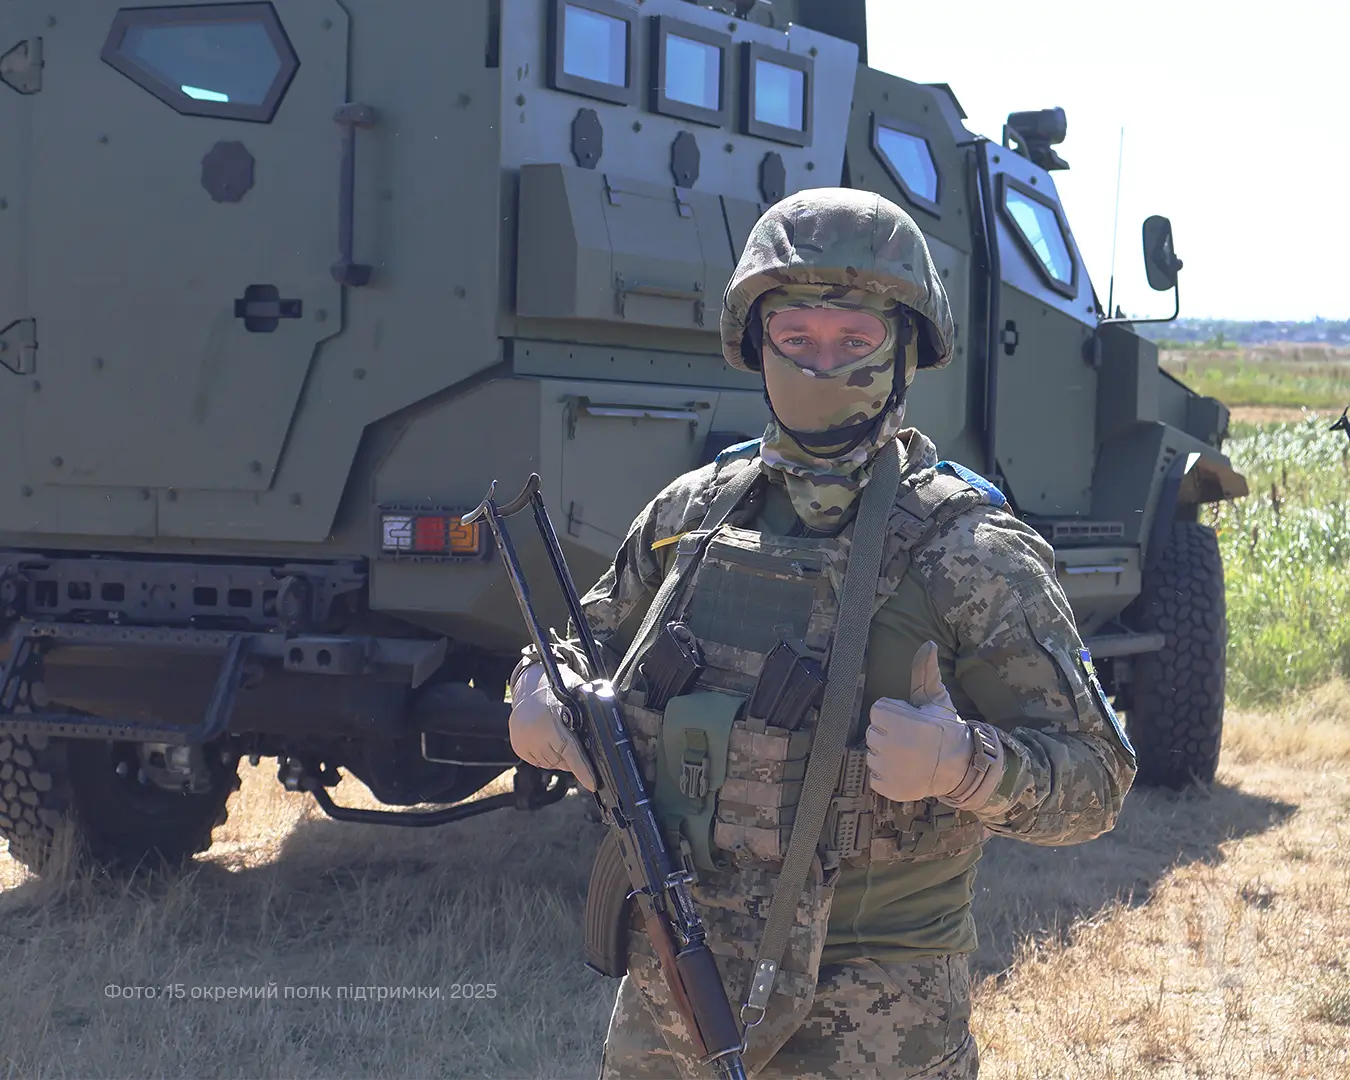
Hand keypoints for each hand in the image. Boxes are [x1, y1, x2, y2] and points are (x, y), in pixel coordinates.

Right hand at [508, 660, 596, 790]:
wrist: (528, 684)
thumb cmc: (556, 689)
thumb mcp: (575, 699)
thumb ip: (585, 719)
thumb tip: (600, 741)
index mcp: (550, 722)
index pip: (570, 752)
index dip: (583, 770)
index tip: (592, 784)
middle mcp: (534, 734)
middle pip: (561, 761)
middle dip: (572, 758)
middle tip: (574, 740)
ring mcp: (524, 742)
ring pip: (550, 764)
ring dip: (559, 757)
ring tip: (559, 736)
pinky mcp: (518, 746)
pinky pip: (538, 761)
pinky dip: (547, 755)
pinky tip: (548, 740)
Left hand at [865, 640, 1002, 808]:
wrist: (962, 767)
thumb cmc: (947, 730)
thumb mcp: (937, 699)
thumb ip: (925, 672)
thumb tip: (928, 644)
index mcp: (900, 720)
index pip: (878, 711)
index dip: (894, 714)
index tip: (910, 720)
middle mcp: (892, 745)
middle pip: (873, 733)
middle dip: (889, 734)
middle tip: (911, 739)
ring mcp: (890, 769)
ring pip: (872, 755)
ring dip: (887, 755)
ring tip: (910, 756)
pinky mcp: (889, 788)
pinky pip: (876, 777)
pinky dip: (888, 776)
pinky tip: (907, 772)